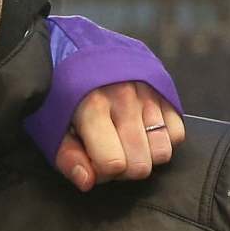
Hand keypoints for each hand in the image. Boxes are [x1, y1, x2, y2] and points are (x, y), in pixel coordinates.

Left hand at [57, 84, 185, 190]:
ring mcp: (149, 93)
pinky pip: (177, 134)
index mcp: (92, 107)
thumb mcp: (51, 127)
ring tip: (127, 144)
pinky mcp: (165, 90)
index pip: (113, 164)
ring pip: (162, 152)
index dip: (102, 174)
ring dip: (145, 157)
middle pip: (140, 165)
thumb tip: (87, 182)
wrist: (77, 48)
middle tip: (111, 154)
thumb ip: (67, 157)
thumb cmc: (62, 94)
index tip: (92, 162)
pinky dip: (162, 141)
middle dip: (124, 171)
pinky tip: (143, 133)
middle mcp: (125, 99)